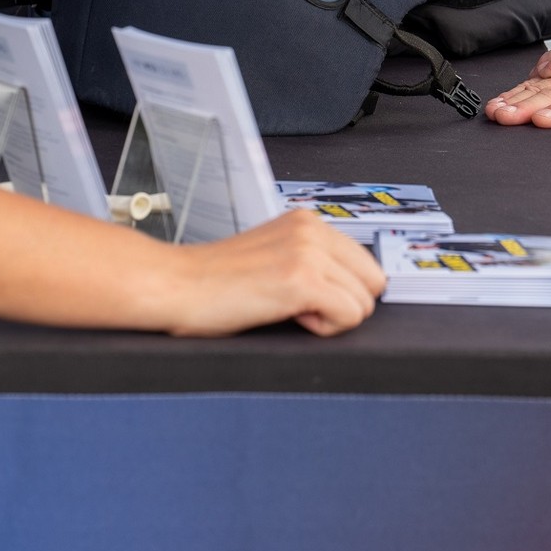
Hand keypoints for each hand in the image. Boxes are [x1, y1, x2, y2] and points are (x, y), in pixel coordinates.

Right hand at [163, 211, 385, 336]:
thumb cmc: (214, 281)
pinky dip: (324, 328)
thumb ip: (308, 258)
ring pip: (364, 302)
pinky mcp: (301, 280)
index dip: (341, 289)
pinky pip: (349, 316)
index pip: (364, 262)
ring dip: (330, 317)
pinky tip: (288, 315)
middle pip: (374, 281)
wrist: (176, 286)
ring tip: (287, 308)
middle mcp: (312, 229)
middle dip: (345, 302)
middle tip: (299, 305)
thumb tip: (348, 284)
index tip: (308, 296)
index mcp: (306, 221)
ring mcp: (308, 252)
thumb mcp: (272, 254)